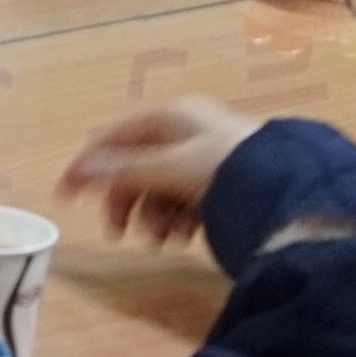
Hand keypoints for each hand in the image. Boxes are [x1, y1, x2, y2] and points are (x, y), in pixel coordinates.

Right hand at [64, 96, 256, 247]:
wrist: (290, 194)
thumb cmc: (225, 170)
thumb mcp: (170, 169)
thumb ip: (124, 170)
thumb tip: (81, 171)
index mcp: (171, 116)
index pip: (115, 135)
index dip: (88, 164)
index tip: (65, 196)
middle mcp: (188, 130)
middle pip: (137, 164)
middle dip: (126, 200)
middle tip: (116, 232)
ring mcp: (207, 155)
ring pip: (162, 185)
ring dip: (152, 214)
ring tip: (161, 240)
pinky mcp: (225, 180)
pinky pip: (187, 198)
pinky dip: (177, 218)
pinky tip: (182, 237)